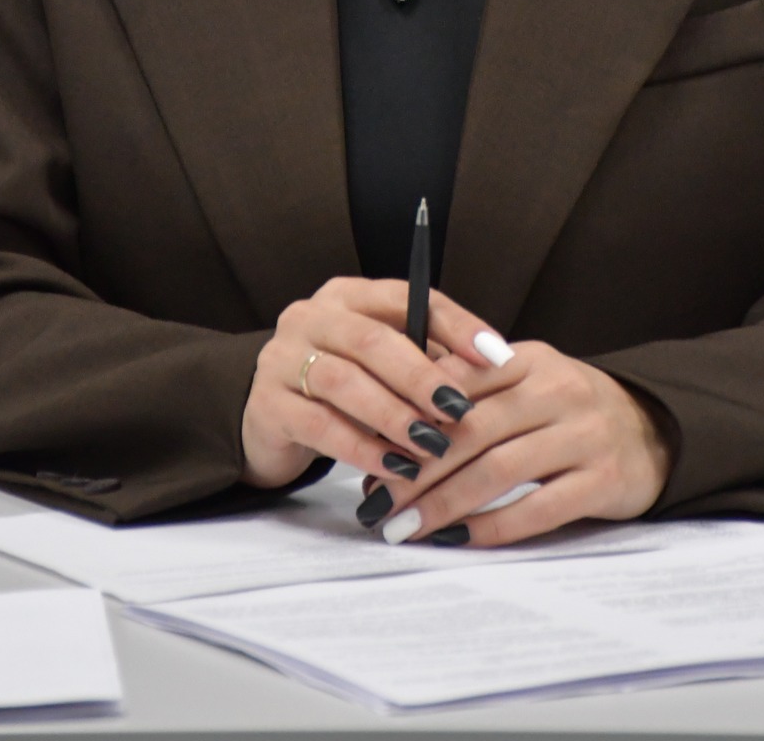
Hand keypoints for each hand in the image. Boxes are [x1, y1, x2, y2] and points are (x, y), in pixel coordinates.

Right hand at [240, 277, 509, 490]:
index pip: (405, 297)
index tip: (495, 356)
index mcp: (345, 296)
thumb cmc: (341, 388)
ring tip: (431, 445)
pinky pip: (319, 425)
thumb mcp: (379, 364)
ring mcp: (281, 359)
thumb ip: (424, 358)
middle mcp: (310, 317)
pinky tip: (394, 467)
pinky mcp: (267, 405)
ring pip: (344, 381)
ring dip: (394, 415)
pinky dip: (362, 448)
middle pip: (372, 339)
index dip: (454, 325)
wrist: (268, 418)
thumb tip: (490, 370)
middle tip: (459, 410)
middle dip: (422, 377)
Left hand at [358, 341, 671, 546]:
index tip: (373, 448)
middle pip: (471, 431)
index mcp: (529, 359)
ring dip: (444, 503)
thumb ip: (475, 387)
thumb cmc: (570, 408)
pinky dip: (491, 527)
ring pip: (498, 471)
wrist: (652, 429)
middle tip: (378, 502)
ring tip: (405, 527)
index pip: (459, 384)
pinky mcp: (601, 480)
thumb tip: (397, 408)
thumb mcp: (528, 377)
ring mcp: (582, 435)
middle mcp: (556, 391)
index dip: (410, 417)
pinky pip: (536, 509)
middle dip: (417, 469)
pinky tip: (457, 540)